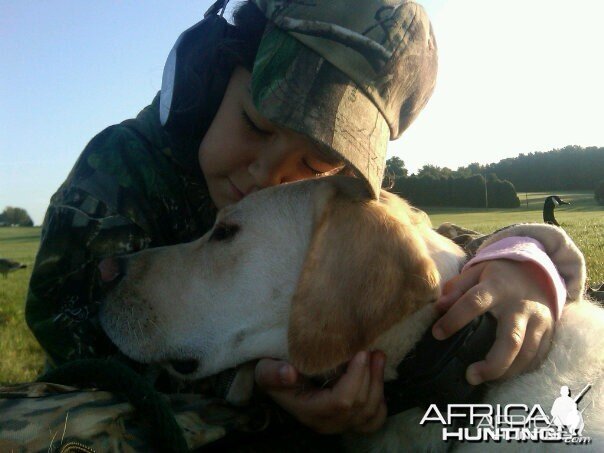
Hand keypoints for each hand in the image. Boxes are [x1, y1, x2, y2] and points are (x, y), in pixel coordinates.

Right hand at [254, 351, 386, 433]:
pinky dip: (380, 402)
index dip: (355, 378)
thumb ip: (272, 372)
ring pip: (370, 413)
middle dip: (370, 376)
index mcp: (309, 411)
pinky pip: (373, 420)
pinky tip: (377, 380)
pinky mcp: (349, 421)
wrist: (276, 383)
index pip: (341, 402)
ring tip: (378, 357)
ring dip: (378, 383)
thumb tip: (288, 373)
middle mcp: (327, 423)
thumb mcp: (265, 370)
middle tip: (372, 350)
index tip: (360, 353)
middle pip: (359, 406)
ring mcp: (340, 425)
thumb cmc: (273, 374)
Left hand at [432, 260, 554, 384]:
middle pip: (510, 340)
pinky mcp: (549, 332)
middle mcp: (520, 305)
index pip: (474, 303)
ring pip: (526, 354)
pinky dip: (521, 370)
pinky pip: (537, 357)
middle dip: (492, 364)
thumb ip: (455, 288)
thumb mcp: (474, 272)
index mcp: (497, 287)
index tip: (437, 334)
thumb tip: (439, 307)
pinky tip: (502, 375)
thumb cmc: (496, 275)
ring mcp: (538, 320)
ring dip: (505, 372)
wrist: (535, 270)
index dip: (455, 319)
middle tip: (470, 376)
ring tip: (483, 379)